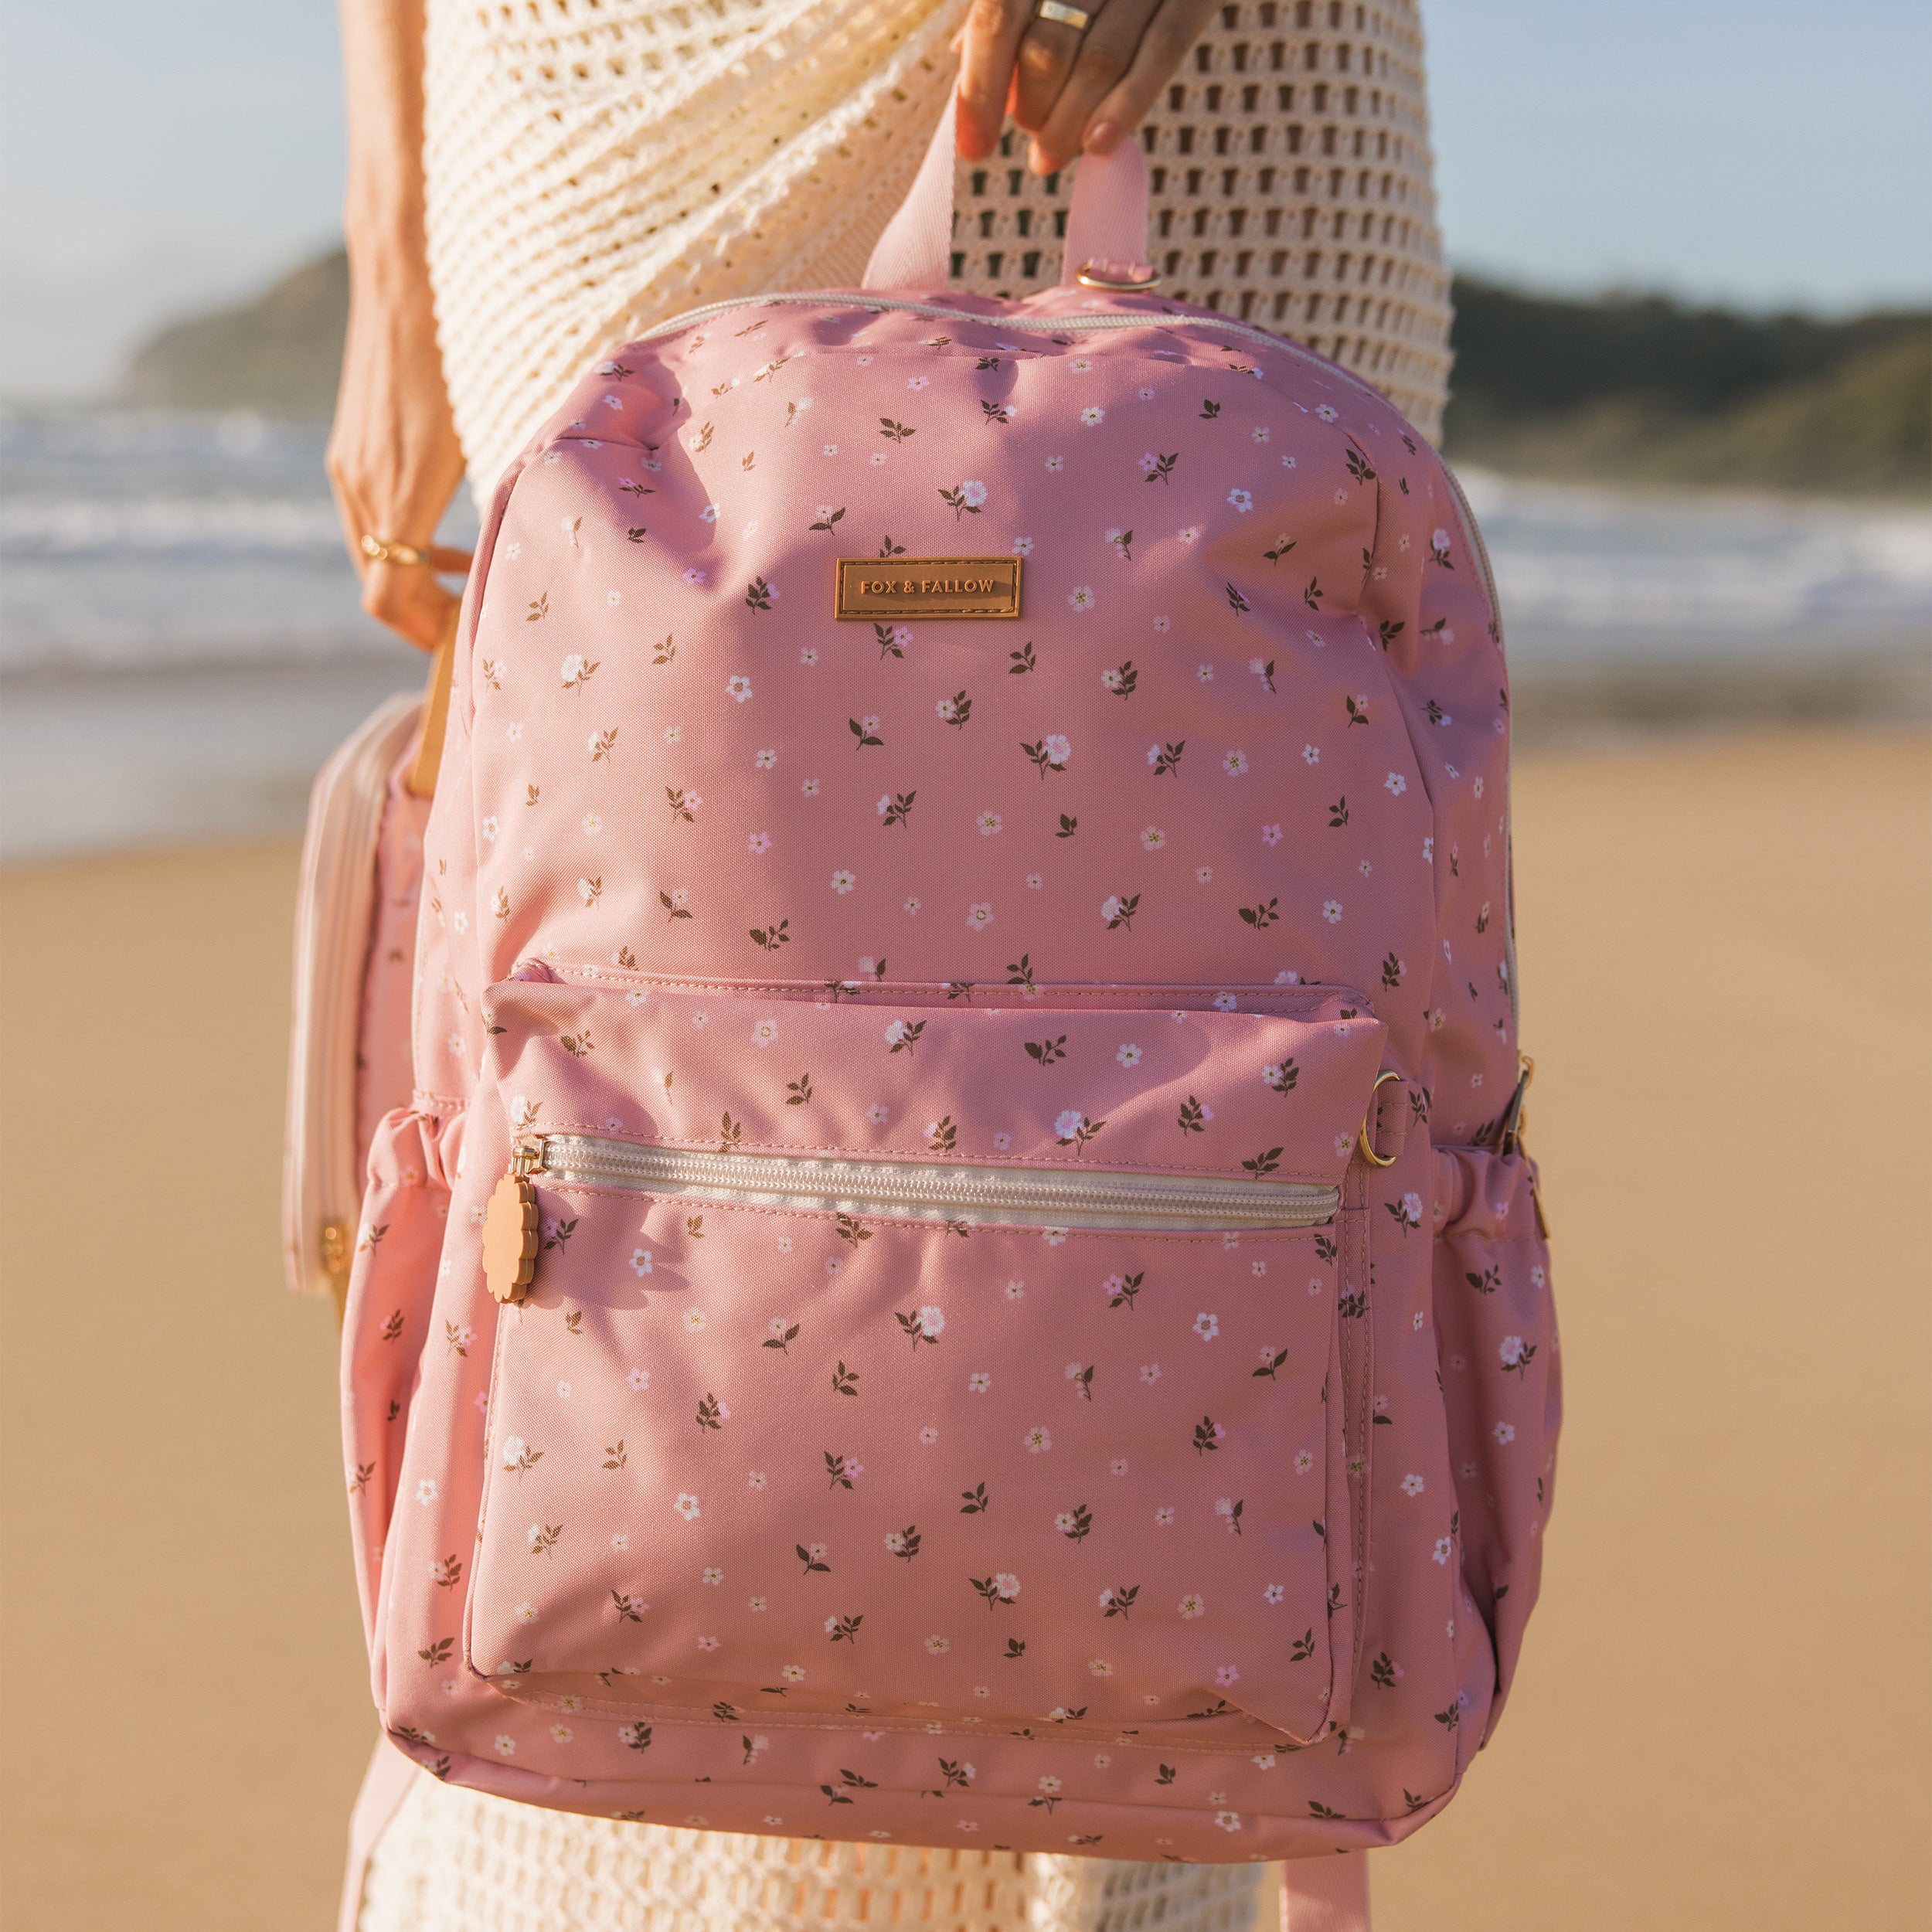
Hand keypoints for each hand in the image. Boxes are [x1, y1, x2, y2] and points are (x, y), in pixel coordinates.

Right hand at [326, 258, 469, 652]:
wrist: (406, 270)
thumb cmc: (463, 348)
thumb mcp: (497, 430)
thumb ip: (506, 495)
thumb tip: (529, 551)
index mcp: (393, 493)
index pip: (388, 601)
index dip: (426, 635)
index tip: (468, 644)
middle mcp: (358, 484)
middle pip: (378, 585)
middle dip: (425, 616)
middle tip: (478, 625)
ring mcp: (348, 463)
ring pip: (372, 552)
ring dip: (415, 577)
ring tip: (470, 580)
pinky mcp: (350, 443)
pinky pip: (370, 516)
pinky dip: (403, 540)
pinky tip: (447, 529)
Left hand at [956, 0, 1216, 173]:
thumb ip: (1013, 4)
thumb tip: (967, 59)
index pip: (997, 16)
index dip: (979, 90)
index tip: (972, 148)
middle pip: (1048, 49)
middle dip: (1033, 112)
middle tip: (1036, 142)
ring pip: (1100, 60)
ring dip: (1071, 124)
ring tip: (1055, 154)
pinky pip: (1165, 49)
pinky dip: (1130, 104)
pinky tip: (1100, 144)